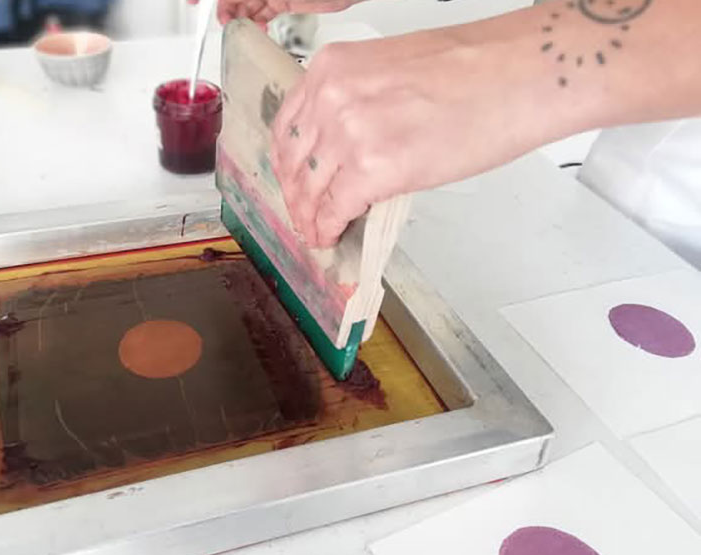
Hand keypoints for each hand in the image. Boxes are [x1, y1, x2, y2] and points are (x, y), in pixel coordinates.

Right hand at [187, 0, 359, 25]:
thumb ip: (242, 0)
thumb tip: (224, 9)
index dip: (204, 0)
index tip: (190, 4)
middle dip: (224, 9)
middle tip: (222, 23)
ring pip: (246, 4)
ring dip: (239, 18)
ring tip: (238, 30)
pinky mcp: (286, 0)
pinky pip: (263, 12)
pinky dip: (256, 22)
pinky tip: (255, 30)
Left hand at [270, 25, 577, 246]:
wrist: (517, 76)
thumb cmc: (474, 71)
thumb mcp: (390, 72)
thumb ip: (357, 104)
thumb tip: (346, 148)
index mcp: (333, 68)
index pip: (289, 126)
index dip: (287, 163)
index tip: (292, 181)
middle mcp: (332, 97)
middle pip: (294, 160)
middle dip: (296, 195)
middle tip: (302, 215)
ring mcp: (348, 132)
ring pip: (310, 189)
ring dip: (309, 217)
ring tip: (315, 231)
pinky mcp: (372, 168)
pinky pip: (335, 209)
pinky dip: (327, 228)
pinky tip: (330, 236)